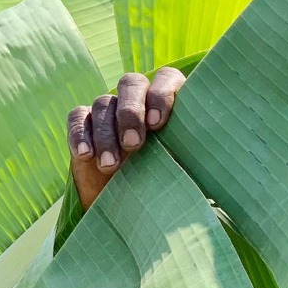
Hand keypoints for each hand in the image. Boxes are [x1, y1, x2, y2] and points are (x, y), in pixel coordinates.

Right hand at [65, 67, 185, 210]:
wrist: (129, 208)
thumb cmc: (164, 186)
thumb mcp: (182, 172)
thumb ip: (192, 157)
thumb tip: (209, 157)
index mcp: (168, 104)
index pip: (166, 79)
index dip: (161, 95)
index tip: (157, 124)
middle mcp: (138, 99)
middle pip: (131, 83)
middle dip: (131, 112)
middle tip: (134, 145)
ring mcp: (109, 109)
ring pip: (103, 102)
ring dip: (106, 134)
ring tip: (110, 166)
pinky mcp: (85, 123)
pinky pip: (78, 117)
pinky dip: (80, 134)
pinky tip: (86, 156)